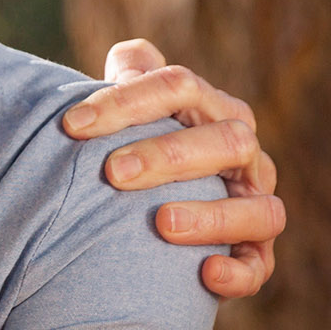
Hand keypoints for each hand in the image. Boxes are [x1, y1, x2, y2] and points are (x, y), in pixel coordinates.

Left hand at [61, 39, 284, 298]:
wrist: (150, 220)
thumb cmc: (134, 153)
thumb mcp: (128, 116)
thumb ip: (131, 80)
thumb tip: (130, 56)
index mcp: (210, 111)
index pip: (179, 86)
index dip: (126, 101)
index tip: (70, 124)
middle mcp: (243, 155)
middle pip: (225, 140)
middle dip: (168, 154)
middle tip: (112, 172)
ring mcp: (253, 205)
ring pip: (260, 207)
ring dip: (213, 215)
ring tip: (162, 222)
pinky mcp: (254, 256)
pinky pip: (259, 266)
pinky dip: (238, 272)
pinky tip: (204, 272)